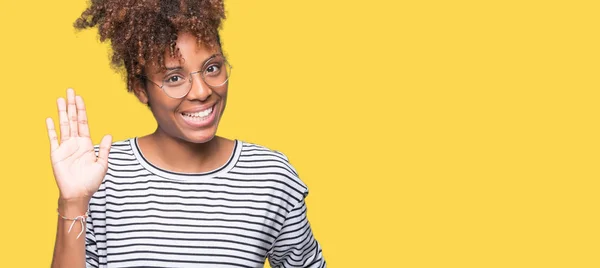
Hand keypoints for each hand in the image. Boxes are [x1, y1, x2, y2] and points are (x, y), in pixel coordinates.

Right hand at [46, 88, 111, 202]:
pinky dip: (51, 129)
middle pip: (73, 120)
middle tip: (70, 90)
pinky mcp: (56, 154)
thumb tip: (108, 134)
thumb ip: (104, 149)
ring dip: (62, 112)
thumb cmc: (91, 181)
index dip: (82, 110)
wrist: (79, 194)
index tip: (80, 98)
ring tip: (60, 99)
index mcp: (86, 143)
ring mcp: (65, 147)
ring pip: (63, 125)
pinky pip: (53, 139)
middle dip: (72, 105)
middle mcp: (75, 142)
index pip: (83, 122)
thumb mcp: (102, 164)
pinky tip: (50, 119)